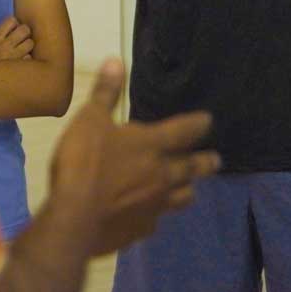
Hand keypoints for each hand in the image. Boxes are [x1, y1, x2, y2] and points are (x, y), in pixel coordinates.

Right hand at [0, 15, 33, 61]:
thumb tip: (14, 25)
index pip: (11, 21)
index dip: (15, 24)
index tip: (13, 29)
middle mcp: (4, 46)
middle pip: (24, 29)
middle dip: (25, 33)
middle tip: (22, 39)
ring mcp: (13, 57)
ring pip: (30, 43)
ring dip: (28, 46)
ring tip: (24, 50)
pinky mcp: (20, 68)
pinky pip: (30, 58)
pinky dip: (28, 60)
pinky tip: (23, 63)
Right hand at [45, 59, 218, 254]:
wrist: (74, 218)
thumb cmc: (83, 162)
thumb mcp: (90, 120)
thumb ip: (105, 93)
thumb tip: (115, 61)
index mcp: (151, 145)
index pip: (183, 131)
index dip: (197, 124)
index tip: (208, 120)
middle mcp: (161, 176)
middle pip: (192, 169)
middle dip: (205, 163)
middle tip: (216, 160)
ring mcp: (153, 206)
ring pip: (181, 198)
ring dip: (186, 191)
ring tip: (189, 189)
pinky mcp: (140, 230)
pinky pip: (155, 222)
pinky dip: (155, 215)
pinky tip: (149, 217)